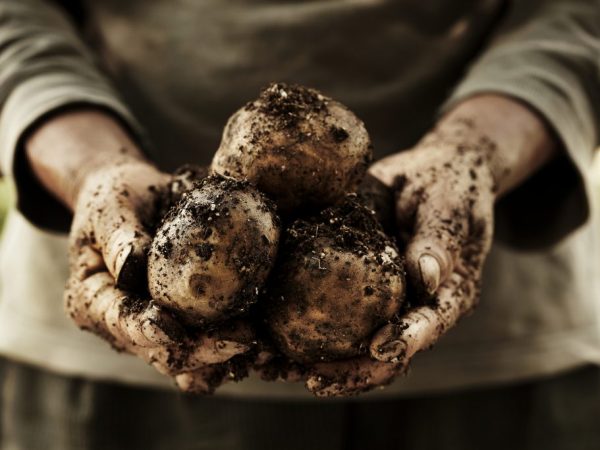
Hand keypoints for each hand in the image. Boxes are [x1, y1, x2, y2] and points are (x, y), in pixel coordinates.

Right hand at [64, 161, 255, 392]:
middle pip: (160, 353)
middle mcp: (122, 325)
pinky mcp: (182, 324)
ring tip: (262, 350)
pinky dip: (234, 349)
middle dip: (201, 351)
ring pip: (188, 360)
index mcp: (92, 300)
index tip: (171, 328)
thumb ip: (119, 236)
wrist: (134, 200)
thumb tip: (131, 266)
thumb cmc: (116, 198)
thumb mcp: (110, 207)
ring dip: (224, 360)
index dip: (144, 329)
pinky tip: (266, 344)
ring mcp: (154, 329)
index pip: (119, 322)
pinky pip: (207, 345)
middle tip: (243, 339)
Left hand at [302, 94, 556, 396]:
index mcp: (446, 297)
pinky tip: (266, 341)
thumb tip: (427, 279)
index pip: (426, 328)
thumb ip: (439, 242)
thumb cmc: (449, 188)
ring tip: (273, 369)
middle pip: (383, 355)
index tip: (375, 348)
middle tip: (311, 377)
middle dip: (348, 372)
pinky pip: (330, 320)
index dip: (404, 343)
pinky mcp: (359, 293)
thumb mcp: (449, 206)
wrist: (433, 176)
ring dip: (312, 363)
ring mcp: (385, 307)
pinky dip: (299, 334)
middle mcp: (414, 311)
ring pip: (351, 349)